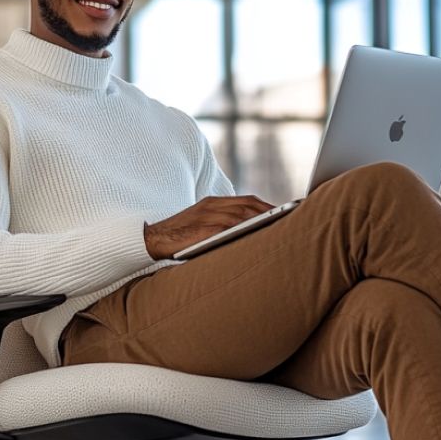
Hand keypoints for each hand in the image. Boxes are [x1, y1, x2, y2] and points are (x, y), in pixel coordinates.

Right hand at [144, 195, 275, 259]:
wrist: (151, 239)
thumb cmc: (178, 237)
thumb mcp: (202, 225)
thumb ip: (222, 224)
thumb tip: (248, 232)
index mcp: (212, 202)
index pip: (246, 200)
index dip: (266, 205)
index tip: (284, 212)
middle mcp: (211, 205)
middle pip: (248, 205)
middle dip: (270, 211)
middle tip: (289, 219)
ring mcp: (206, 216)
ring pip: (241, 214)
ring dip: (262, 220)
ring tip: (279, 227)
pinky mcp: (202, 228)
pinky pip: (228, 227)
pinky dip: (244, 229)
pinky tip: (258, 235)